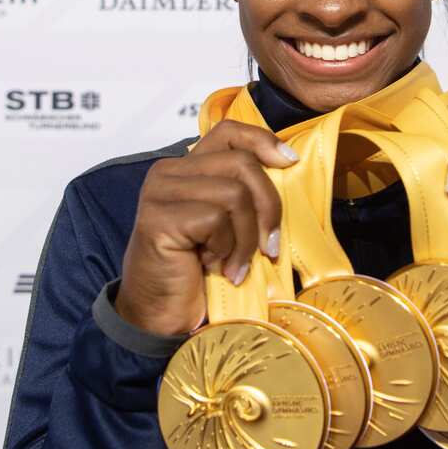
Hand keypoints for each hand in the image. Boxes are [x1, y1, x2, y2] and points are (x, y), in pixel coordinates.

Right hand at [115, 120, 297, 335]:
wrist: (163, 315)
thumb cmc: (200, 271)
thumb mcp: (230, 224)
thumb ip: (245, 193)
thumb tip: (289, 167)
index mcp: (188, 167)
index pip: (230, 133)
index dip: (263, 141)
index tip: (290, 163)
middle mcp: (169, 172)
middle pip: (242, 164)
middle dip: (268, 207)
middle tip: (269, 247)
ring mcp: (159, 192)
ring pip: (234, 194)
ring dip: (245, 238)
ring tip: (235, 264)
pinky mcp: (157, 218)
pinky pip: (215, 220)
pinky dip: (226, 249)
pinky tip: (215, 267)